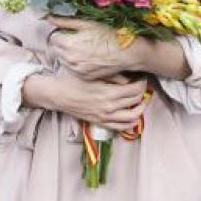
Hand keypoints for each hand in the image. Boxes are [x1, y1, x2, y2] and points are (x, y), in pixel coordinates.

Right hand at [27, 71, 148, 130]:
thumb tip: (129, 79)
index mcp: (108, 93)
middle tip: (142, 87)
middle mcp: (109, 107)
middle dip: (143, 93)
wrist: (57, 94)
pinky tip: (132, 116)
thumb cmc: (72, 80)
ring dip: (140, 109)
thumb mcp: (92, 74)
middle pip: (136, 101)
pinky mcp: (100, 122)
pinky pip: (121, 127)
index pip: (135, 89)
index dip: (142, 83)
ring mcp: (105, 116)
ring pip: (132, 117)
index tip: (142, 78)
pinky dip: (131, 123)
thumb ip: (113, 76)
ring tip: (141, 102)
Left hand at [47, 17, 133, 79]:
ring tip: (84, 49)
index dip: (62, 33)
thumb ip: (65, 21)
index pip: (54, 37)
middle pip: (57, 49)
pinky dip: (77, 64)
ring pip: (64, 60)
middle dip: (63, 44)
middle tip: (77, 40)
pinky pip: (74, 69)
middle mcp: (69, 59)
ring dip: (68, 54)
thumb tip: (48, 18)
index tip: (70, 32)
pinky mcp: (84, 76)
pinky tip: (88, 58)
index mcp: (67, 44)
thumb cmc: (108, 34)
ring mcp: (76, 69)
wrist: (126, 52)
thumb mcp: (86, 24)